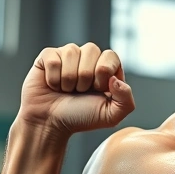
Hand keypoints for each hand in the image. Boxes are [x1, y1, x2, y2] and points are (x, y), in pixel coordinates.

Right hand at [17, 43, 134, 135]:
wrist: (51, 123)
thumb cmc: (80, 117)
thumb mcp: (110, 116)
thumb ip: (125, 100)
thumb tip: (116, 79)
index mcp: (106, 68)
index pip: (110, 55)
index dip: (103, 73)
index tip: (97, 89)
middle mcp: (88, 58)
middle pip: (91, 50)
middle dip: (85, 77)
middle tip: (79, 91)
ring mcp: (67, 55)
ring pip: (71, 52)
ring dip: (68, 79)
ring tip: (66, 90)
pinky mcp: (48, 56)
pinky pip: (53, 59)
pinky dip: (53, 78)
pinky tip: (53, 85)